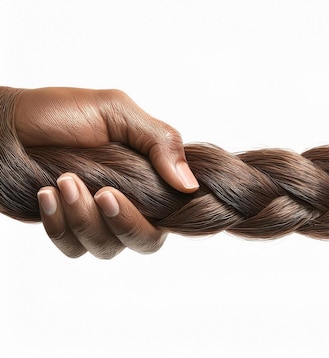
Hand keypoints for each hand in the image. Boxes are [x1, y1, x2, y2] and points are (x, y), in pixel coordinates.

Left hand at [7, 87, 199, 257]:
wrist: (3, 124)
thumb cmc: (59, 112)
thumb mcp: (116, 111)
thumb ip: (159, 141)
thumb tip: (190, 184)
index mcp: (150, 176)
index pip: (178, 209)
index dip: (174, 213)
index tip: (153, 194)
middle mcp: (129, 203)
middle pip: (147, 241)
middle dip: (126, 222)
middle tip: (103, 192)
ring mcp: (97, 220)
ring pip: (107, 247)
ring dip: (85, 218)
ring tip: (63, 180)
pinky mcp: (67, 230)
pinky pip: (72, 248)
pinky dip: (59, 225)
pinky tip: (46, 194)